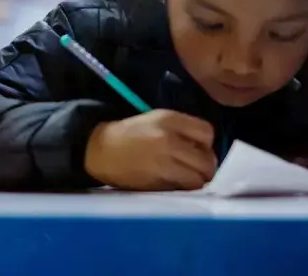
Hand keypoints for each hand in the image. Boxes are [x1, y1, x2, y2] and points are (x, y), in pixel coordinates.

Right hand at [84, 110, 217, 190]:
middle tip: (195, 168)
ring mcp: (163, 161)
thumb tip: (206, 150)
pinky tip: (173, 182)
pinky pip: (184, 188)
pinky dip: (183, 188)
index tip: (197, 149)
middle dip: (204, 167)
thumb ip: (182, 130)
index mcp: (169, 119)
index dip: (206, 144)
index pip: (207, 133)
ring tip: (186, 177)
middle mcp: (168, 139)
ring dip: (196, 180)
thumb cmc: (130, 134)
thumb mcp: (156, 120)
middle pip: (207, 160)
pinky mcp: (157, 180)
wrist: (100, 150)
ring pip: (199, 179)